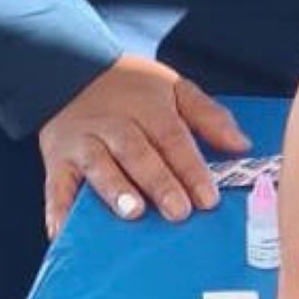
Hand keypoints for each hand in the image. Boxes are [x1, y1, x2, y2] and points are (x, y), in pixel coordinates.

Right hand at [39, 56, 250, 240]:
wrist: (71, 67)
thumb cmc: (130, 88)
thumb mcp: (173, 88)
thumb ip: (208, 116)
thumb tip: (241, 145)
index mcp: (146, 108)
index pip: (171, 138)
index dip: (190, 168)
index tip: (209, 199)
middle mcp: (113, 124)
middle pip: (137, 152)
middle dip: (158, 181)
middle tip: (178, 210)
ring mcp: (83, 141)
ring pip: (98, 164)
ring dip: (114, 188)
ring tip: (132, 211)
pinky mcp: (57, 159)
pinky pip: (56, 184)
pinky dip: (57, 209)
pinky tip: (63, 231)